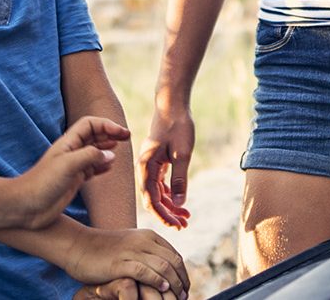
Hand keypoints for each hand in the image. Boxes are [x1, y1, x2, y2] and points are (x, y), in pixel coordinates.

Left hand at [15, 117, 127, 228]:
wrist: (25, 206)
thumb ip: (90, 156)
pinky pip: (91, 169)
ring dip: (107, 149)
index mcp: (68, 143)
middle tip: (126, 137)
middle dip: (109, 134)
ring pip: (94, 152)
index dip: (106, 125)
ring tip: (118, 150)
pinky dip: (102, 166)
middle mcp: (70, 153)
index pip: (90, 125)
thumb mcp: (68, 165)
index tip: (121, 133)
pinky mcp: (73, 181)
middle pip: (93, 136)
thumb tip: (111, 155)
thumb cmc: (42, 183)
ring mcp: (72, 167)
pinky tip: (109, 167)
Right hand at [58, 227, 187, 299]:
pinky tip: (162, 290)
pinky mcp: (120, 262)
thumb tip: (162, 269)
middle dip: (182, 281)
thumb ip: (146, 254)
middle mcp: (144, 241)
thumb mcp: (130, 247)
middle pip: (174, 262)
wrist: (78, 246)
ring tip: (177, 297)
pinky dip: (157, 281)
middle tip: (184, 296)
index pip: (175, 256)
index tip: (185, 288)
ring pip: (164, 267)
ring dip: (174, 284)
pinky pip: (145, 272)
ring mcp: (132, 251)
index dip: (183, 274)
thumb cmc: (103, 251)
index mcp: (148, 237)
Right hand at [138, 101, 193, 228]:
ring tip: (185, 216)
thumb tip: (179, 204)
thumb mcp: (182, 154)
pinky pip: (160, 182)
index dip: (164, 215)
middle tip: (185, 224)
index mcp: (146, 167)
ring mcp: (149, 164)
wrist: (172, 104)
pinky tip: (180, 200)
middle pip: (153, 198)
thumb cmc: (177, 126)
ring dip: (170, 204)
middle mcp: (144, 167)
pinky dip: (170, 192)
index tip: (177, 226)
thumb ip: (180, 180)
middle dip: (168, 213)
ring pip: (157, 191)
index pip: (151, 199)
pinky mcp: (156, 160)